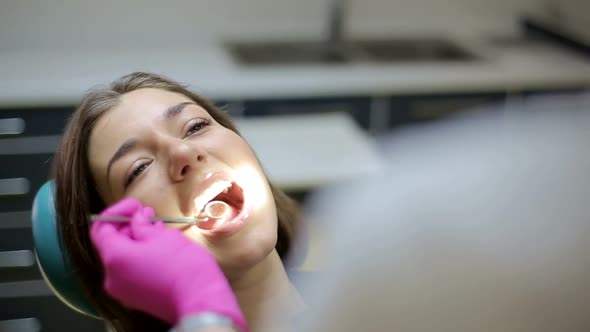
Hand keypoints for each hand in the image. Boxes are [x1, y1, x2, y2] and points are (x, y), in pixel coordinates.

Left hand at [90, 198, 247, 330]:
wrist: (202, 300)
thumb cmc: (185, 266)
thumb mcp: (164, 236)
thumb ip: (143, 225)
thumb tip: (137, 219)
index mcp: (115, 259)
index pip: (101, 228)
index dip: (117, 212)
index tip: (136, 205)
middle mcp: (112, 278)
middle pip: (111, 245)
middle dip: (128, 226)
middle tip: (148, 214)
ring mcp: (124, 291)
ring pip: (123, 259)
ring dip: (136, 241)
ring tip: (156, 229)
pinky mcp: (137, 299)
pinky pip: (131, 272)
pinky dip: (140, 257)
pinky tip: (159, 247)